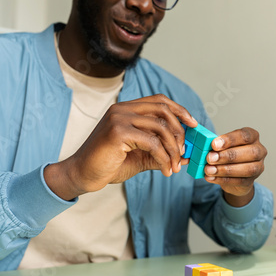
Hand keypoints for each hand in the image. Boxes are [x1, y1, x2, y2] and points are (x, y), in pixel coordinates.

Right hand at [44, 94, 196, 199]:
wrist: (82, 175)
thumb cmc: (108, 164)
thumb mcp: (140, 157)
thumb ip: (160, 152)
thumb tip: (184, 156)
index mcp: (126, 109)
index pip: (158, 101)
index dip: (179, 110)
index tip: (193, 124)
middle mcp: (122, 109)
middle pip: (163, 109)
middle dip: (180, 130)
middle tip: (184, 150)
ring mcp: (119, 118)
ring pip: (160, 127)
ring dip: (173, 149)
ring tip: (174, 165)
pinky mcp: (118, 132)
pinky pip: (152, 143)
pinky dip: (164, 157)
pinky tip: (165, 170)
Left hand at [204, 127, 266, 206]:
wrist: (234, 173)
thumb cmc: (229, 153)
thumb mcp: (224, 144)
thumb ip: (217, 145)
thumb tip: (204, 147)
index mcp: (253, 136)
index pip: (244, 135)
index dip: (229, 140)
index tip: (214, 144)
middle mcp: (259, 150)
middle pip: (250, 152)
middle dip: (228, 155)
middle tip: (210, 158)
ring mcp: (258, 167)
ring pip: (247, 169)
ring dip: (225, 169)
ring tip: (209, 169)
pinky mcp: (251, 181)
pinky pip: (239, 181)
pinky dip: (222, 179)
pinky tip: (211, 177)